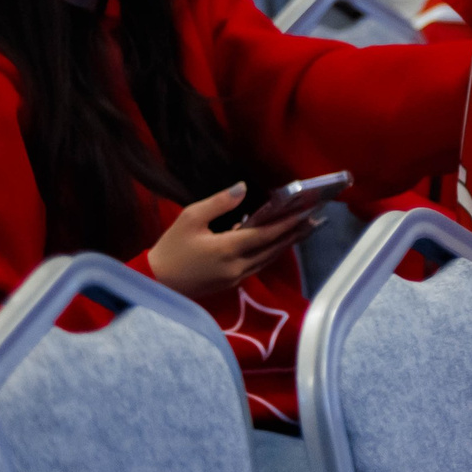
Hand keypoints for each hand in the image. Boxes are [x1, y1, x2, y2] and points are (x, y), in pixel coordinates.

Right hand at [145, 184, 316, 301]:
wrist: (154, 283)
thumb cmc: (170, 248)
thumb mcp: (189, 219)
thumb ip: (218, 203)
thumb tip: (242, 188)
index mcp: (228, 249)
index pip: (267, 234)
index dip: (289, 223)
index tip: (308, 211)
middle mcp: (237, 266)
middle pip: (274, 248)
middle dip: (296, 233)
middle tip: (317, 220)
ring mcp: (235, 278)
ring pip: (268, 259)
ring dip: (287, 244)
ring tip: (305, 230)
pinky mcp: (231, 284)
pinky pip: (258, 266)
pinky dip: (271, 253)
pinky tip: (277, 243)